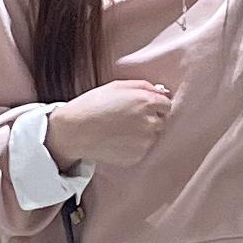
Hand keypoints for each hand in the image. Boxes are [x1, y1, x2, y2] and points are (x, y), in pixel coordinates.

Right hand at [51, 80, 174, 167]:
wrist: (76, 131)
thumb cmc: (94, 104)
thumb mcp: (118, 86)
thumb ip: (143, 86)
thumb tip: (161, 92)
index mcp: (147, 101)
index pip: (167, 104)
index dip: (155, 105)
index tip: (143, 107)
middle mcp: (150, 122)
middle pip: (162, 121)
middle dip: (151, 119)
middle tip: (128, 119)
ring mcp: (145, 141)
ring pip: (153, 136)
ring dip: (143, 133)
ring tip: (121, 130)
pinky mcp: (137, 156)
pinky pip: (142, 149)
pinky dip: (134, 146)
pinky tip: (118, 140)